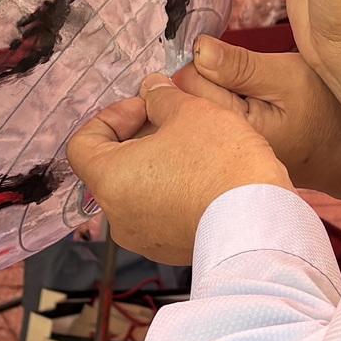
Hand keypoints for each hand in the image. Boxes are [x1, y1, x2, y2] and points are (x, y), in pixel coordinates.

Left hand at [67, 83, 288, 265]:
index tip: (144, 106)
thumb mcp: (190, 111)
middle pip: (112, 168)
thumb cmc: (219, 162)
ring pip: (138, 191)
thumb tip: (152, 91)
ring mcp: (144, 238)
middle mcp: (118, 216)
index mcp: (109, 179)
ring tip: (194, 146)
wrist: (258, 219)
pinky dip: (173, 192)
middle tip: (172, 119)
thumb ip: (161, 98)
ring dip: (158, 165)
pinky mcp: (171, 249)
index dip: (111, 117)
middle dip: (139, 138)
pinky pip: (161, 214)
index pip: (82, 144)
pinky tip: (205, 175)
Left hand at [178, 36, 340, 209]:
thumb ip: (241, 65)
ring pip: (188, 116)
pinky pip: (199, 130)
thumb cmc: (324, 114)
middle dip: (203, 84)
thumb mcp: (289, 78)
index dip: (207, 62)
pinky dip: (214, 116)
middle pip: (181, 101)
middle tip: (244, 86)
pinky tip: (243, 118)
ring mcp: (214, 160)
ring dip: (208, 100)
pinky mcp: (219, 161)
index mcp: (228, 130)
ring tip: (246, 103)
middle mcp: (214, 151)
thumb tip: (199, 48)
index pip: (186, 83)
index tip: (236, 66)